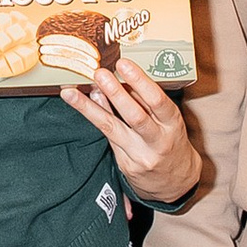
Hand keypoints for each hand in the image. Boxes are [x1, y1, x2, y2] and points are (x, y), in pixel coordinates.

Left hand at [62, 54, 199, 204]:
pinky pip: (108, 137)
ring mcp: (140, 156)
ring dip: (89, 108)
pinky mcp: (126, 166)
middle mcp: (158, 142)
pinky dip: (95, 117)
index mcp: (173, 125)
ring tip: (71, 92)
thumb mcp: (168, 121)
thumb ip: (145, 101)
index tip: (124, 64)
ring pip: (112, 128)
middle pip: (135, 116)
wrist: (175, 182)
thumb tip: (120, 78)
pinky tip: (81, 104)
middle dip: (115, 93)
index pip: (157, 101)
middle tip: (99, 74)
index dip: (140, 81)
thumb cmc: (171, 143)